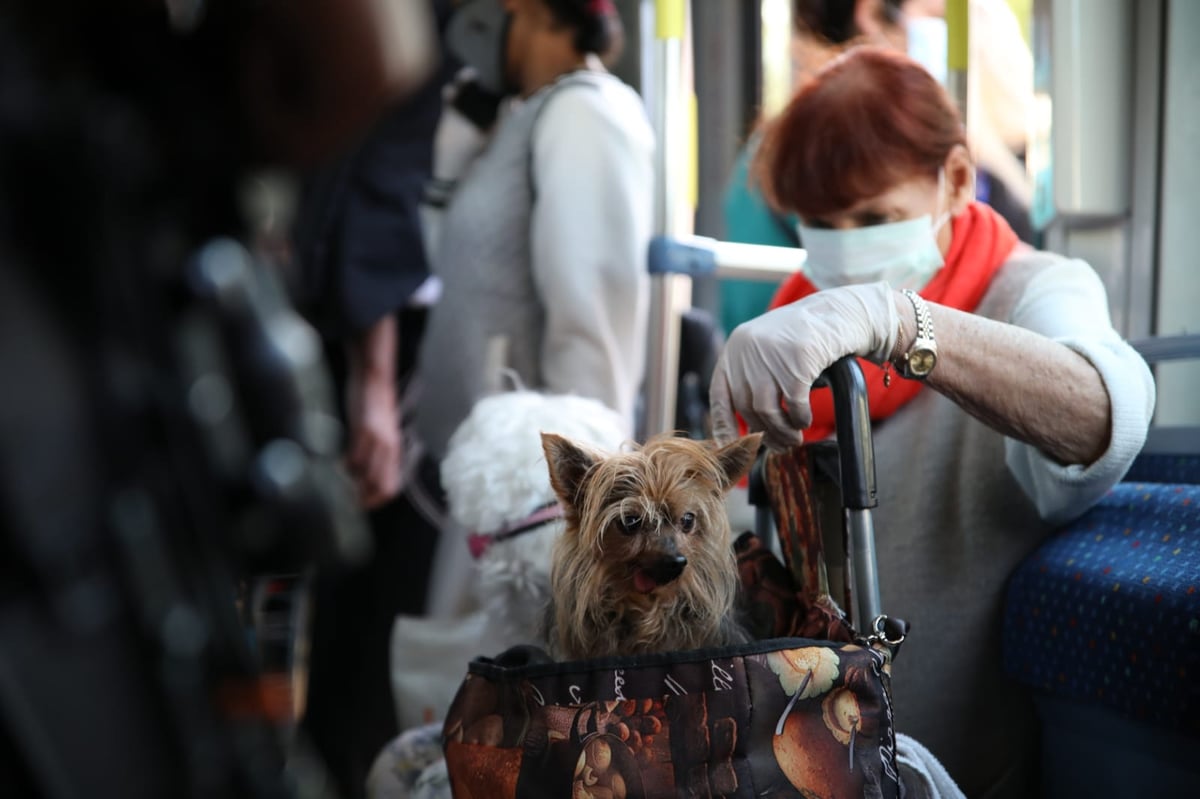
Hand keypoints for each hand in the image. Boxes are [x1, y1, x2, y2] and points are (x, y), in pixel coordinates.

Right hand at [346, 377, 402, 509]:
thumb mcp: (382, 432)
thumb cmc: (375, 406)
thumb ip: (378, 452)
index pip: (391, 488)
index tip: (361, 505)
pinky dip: (345, 465)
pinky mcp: (364, 429)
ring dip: (350, 481)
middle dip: (362, 498)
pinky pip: (354, 456)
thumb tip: (366, 473)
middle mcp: (389, 448)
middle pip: (380, 486)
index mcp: (395, 450)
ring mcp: (377, 439)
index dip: (376, 501)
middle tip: (346, 498)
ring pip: (365, 474)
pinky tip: (338, 462)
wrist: (375, 379)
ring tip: (340, 477)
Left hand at [709, 282, 899, 449]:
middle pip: (746, 407)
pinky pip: (794, 404)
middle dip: (763, 434)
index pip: (719, 395)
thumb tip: (746, 426)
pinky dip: (800, 419)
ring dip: (782, 432)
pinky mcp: (798, 360)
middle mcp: (746, 350)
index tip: (732, 446)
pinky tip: (805, 422)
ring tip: (793, 440)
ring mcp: (771, 354)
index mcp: (734, 350)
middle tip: (779, 446)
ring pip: (767, 410)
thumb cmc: (801, 339)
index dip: (723, 426)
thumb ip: (751, 379)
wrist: (835, 314)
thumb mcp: (765, 352)